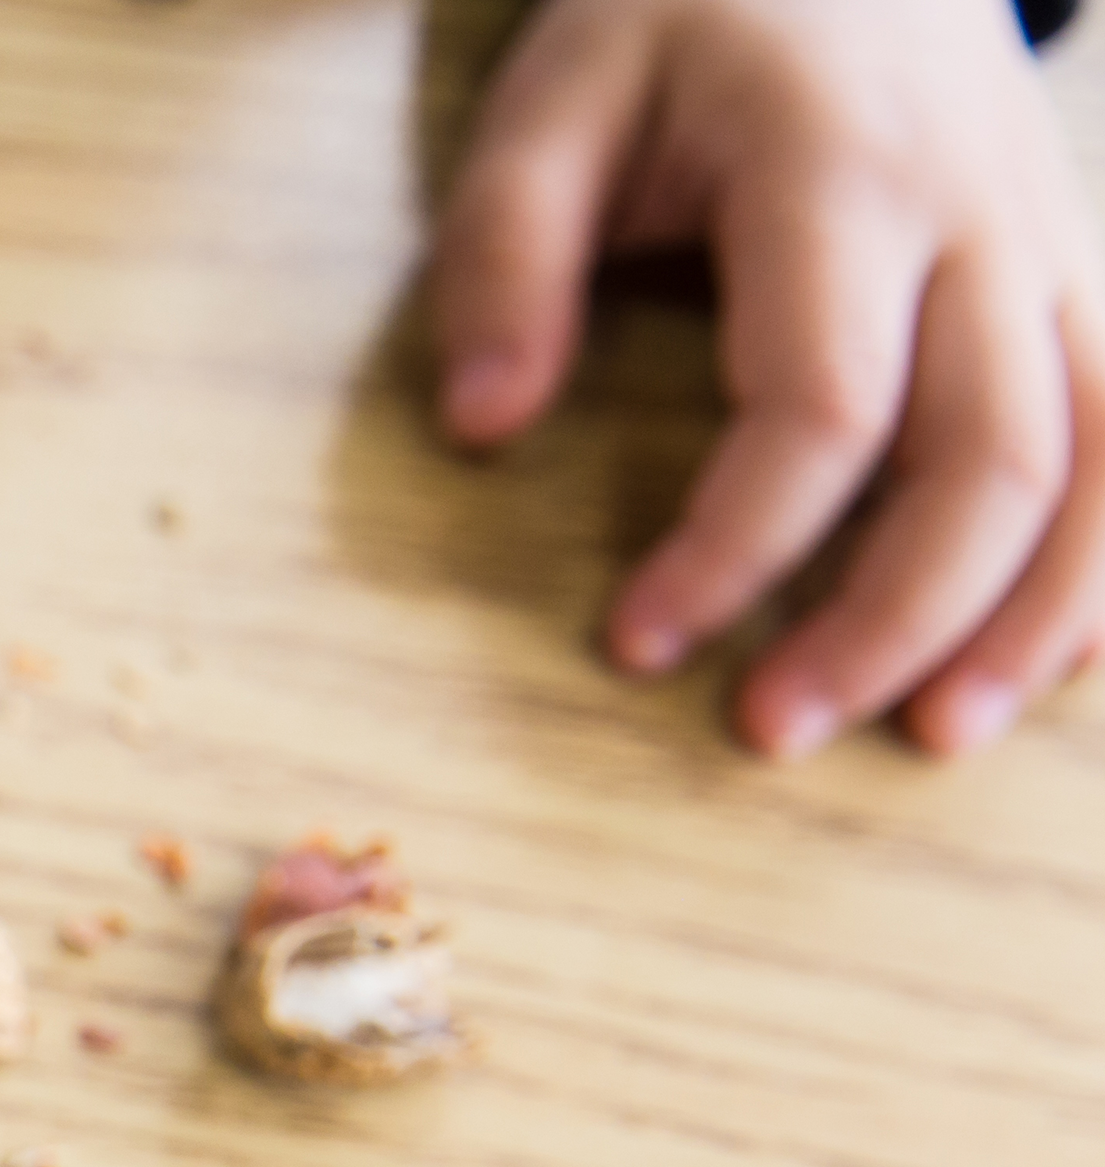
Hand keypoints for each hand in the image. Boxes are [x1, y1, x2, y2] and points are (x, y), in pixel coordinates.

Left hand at [435, 0, 1104, 755]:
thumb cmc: (682, 15)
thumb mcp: (556, 96)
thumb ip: (504, 256)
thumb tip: (480, 427)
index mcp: (841, 172)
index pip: (817, 405)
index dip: (735, 546)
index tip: (637, 640)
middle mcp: (983, 216)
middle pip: (990, 456)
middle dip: (891, 617)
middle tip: (771, 730)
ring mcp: (1056, 240)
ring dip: (1040, 613)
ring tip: (936, 737)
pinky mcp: (1087, 268)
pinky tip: (1054, 657)